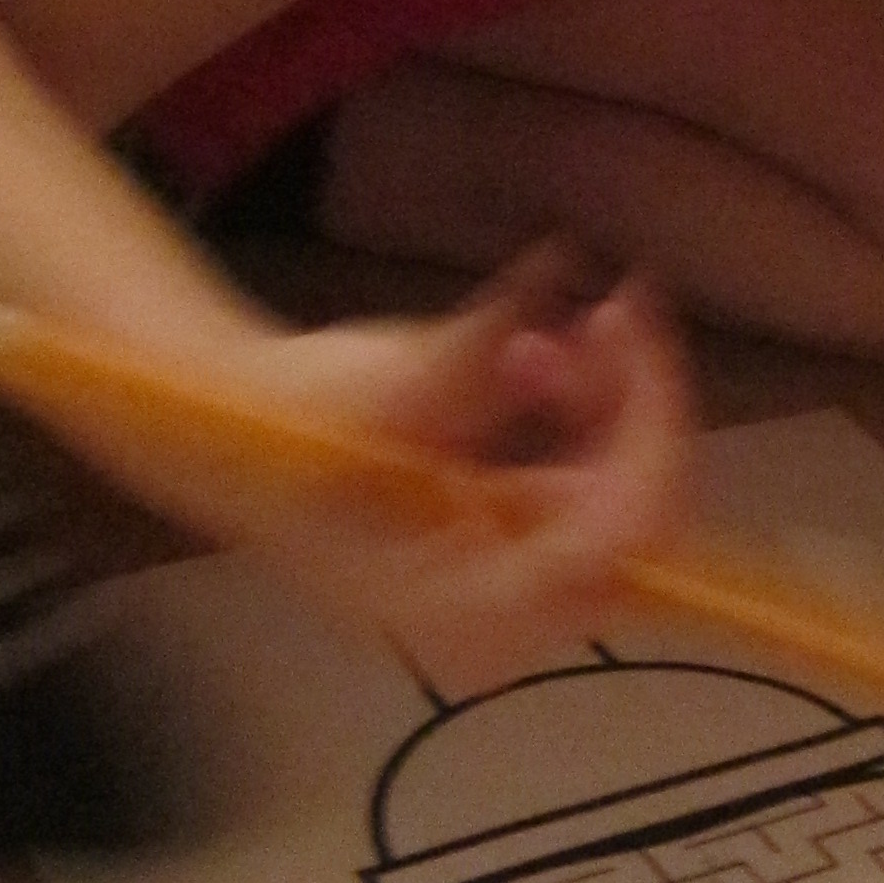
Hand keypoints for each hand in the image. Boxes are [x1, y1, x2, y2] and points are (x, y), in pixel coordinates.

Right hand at [241, 246, 697, 695]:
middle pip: (642, 515)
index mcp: (469, 610)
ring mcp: (526, 577)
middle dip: (630, 400)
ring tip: (527, 335)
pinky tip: (529, 353)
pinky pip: (601, 473)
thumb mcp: (378, 382)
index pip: (611, 535)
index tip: (623, 315)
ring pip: (629, 487)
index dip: (643, 421)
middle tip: (601, 306)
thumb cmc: (288, 429)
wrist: (240, 445)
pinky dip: (587, 404)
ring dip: (604, 395)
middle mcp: (513, 615)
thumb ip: (473, 346)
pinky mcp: (529, 534)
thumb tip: (562, 267)